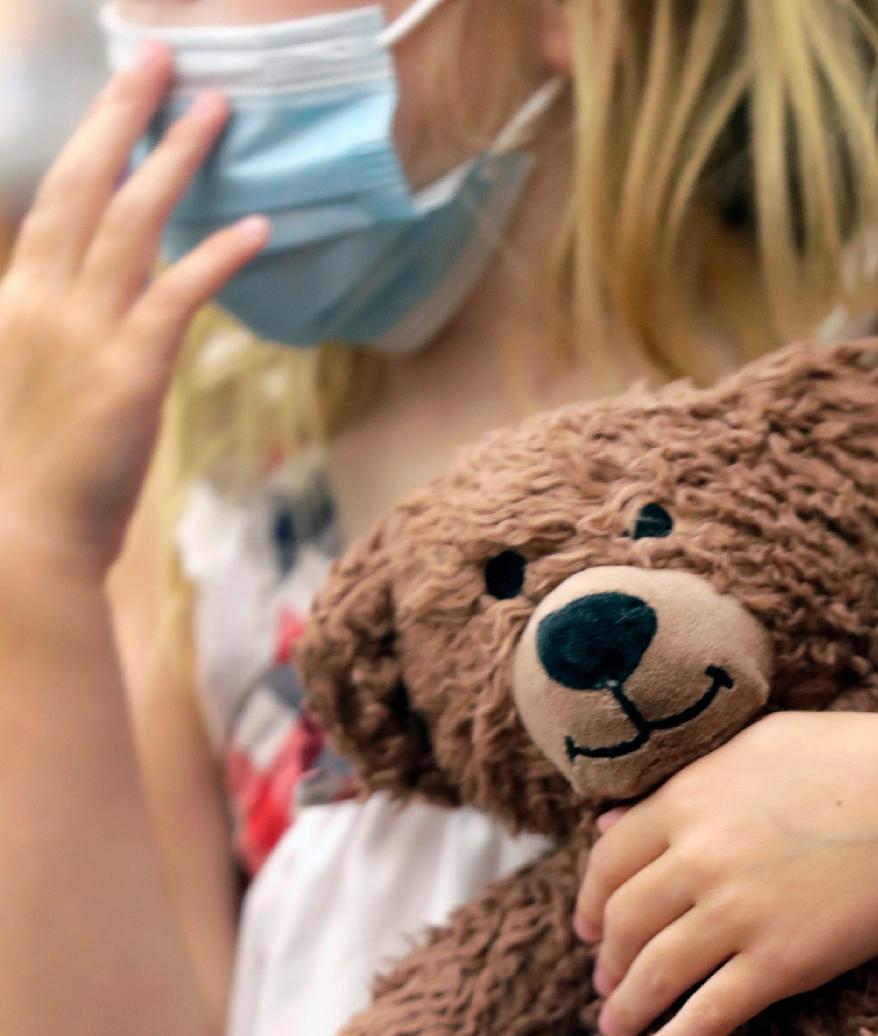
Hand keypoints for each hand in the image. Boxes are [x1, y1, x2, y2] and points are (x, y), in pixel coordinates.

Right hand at [0, 42, 267, 578]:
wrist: (21, 539)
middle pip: (83, 183)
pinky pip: (176, 294)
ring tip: (213, 109)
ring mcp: (84, 330)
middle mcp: (43, 298)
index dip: (88, 145)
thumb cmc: (26, 472)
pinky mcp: (128, 371)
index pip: (52, 203)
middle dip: (121, 112)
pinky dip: (216, 256)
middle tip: (158, 53)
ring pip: (131, 221)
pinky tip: (253, 226)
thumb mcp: (27, 381)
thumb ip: (55, 329)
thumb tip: (84, 300)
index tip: (118, 100)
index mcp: (14, 298)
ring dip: (174, 158)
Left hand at [575, 711, 877, 1035]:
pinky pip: (706, 1016)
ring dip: (626, 1011)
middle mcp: (698, 858)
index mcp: (687, 801)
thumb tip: (608, 824)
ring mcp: (736, 914)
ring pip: (653, 976)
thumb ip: (680, 786)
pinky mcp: (778, 963)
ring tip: (617, 1031)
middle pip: (623, 925)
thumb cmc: (851, 763)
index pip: (607, 865)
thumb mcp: (752, 749)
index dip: (589, 904)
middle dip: (606, 964)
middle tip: (605, 986)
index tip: (586, 930)